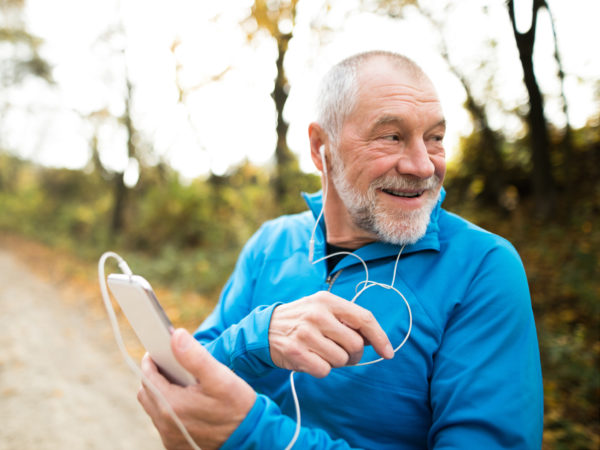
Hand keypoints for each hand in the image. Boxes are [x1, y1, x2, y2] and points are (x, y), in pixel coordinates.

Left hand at [137, 329, 255, 449]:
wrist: (250, 436)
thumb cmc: (237, 405)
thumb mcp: (220, 378)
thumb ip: (195, 357)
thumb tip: (176, 336)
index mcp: (171, 405)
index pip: (147, 378)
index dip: (150, 361)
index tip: (157, 351)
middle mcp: (166, 424)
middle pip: (146, 394)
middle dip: (154, 377)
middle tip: (171, 366)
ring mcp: (170, 437)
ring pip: (153, 409)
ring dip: (161, 393)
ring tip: (181, 383)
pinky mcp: (175, 444)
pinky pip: (163, 423)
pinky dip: (169, 410)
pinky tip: (187, 403)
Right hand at [269, 291, 393, 377]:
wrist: (264, 329)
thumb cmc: (301, 320)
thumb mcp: (323, 309)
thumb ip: (348, 321)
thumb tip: (375, 340)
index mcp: (327, 300)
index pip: (363, 318)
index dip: (380, 337)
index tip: (388, 352)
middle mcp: (317, 314)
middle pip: (355, 344)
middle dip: (354, 355)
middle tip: (343, 353)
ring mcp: (305, 333)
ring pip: (341, 360)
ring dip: (336, 362)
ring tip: (322, 353)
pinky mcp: (296, 352)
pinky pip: (325, 370)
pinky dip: (321, 369)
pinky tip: (311, 359)